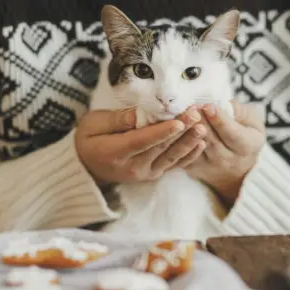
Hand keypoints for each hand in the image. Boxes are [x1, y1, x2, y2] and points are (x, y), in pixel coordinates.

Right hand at [76, 107, 206, 187]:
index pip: (142, 141)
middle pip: (160, 147)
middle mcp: (132, 167)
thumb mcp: (93, 124)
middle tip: (196, 114)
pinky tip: (202, 143)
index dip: (162, 132)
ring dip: (189, 142)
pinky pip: (174, 165)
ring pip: (171, 157)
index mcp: (114, 153)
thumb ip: (117, 120)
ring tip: (202, 127)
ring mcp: (144, 173)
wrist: (87, 166)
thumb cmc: (89, 139)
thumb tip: (139, 114)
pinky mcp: (153, 174)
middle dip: (181, 130)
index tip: (179, 121)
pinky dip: (189, 155)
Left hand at [186, 101, 265, 206]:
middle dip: (200, 122)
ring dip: (187, 131)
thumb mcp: (251, 121)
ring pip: (195, 148)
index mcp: (247, 146)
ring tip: (182, 114)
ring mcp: (209, 167)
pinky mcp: (193, 169)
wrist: (236, 166)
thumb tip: (224, 104)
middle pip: (212, 142)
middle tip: (191, 106)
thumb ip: (240, 111)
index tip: (209, 106)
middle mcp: (229, 160)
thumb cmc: (244, 135)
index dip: (220, 120)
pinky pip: (184, 155)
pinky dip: (177, 141)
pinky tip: (173, 126)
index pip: (233, 134)